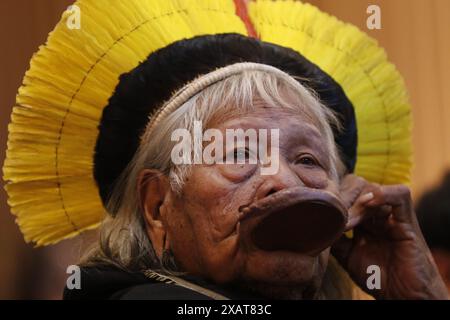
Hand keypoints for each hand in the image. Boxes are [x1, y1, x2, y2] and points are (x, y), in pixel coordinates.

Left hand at [332, 174, 448, 299]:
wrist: (403, 295)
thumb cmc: (377, 277)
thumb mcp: (347, 255)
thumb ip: (335, 237)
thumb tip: (314, 223)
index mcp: (362, 218)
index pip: (345, 191)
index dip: (334, 197)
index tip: (324, 213)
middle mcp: (376, 213)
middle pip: (357, 186)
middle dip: (343, 199)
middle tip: (338, 219)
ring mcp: (392, 215)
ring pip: (373, 188)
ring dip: (358, 202)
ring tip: (351, 223)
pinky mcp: (408, 221)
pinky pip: (400, 194)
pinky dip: (383, 194)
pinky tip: (369, 204)